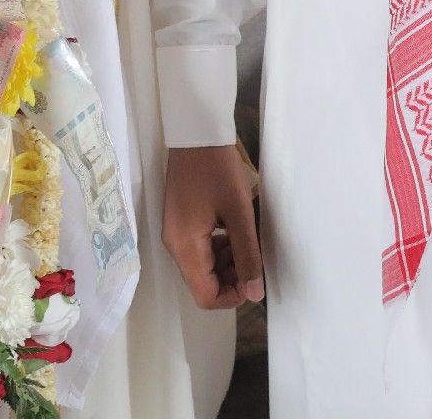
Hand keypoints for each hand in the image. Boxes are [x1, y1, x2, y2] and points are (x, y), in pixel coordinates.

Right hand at [161, 143, 264, 308]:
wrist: (195, 134)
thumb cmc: (218, 170)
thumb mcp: (239, 213)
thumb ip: (247, 255)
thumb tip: (255, 294)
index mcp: (185, 247)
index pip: (205, 296)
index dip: (233, 296)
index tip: (255, 278)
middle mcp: (175, 246)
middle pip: (203, 284)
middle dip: (232, 279)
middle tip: (255, 257)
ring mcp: (175, 234)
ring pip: (202, 268)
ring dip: (227, 264)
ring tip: (248, 242)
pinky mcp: (180, 223)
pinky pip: (199, 250)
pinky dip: (219, 249)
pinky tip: (234, 231)